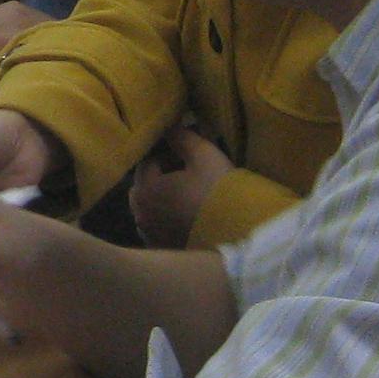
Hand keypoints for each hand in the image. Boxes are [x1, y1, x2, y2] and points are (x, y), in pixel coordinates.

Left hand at [126, 125, 230, 249]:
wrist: (239, 236)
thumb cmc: (218, 191)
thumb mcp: (203, 154)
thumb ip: (181, 137)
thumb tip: (169, 127)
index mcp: (144, 189)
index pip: (148, 161)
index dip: (167, 153)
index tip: (188, 154)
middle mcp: (140, 214)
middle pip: (147, 186)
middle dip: (163, 176)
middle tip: (191, 173)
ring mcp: (150, 235)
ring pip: (153, 208)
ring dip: (165, 200)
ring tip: (192, 195)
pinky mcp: (165, 250)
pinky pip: (161, 228)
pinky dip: (170, 220)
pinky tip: (191, 217)